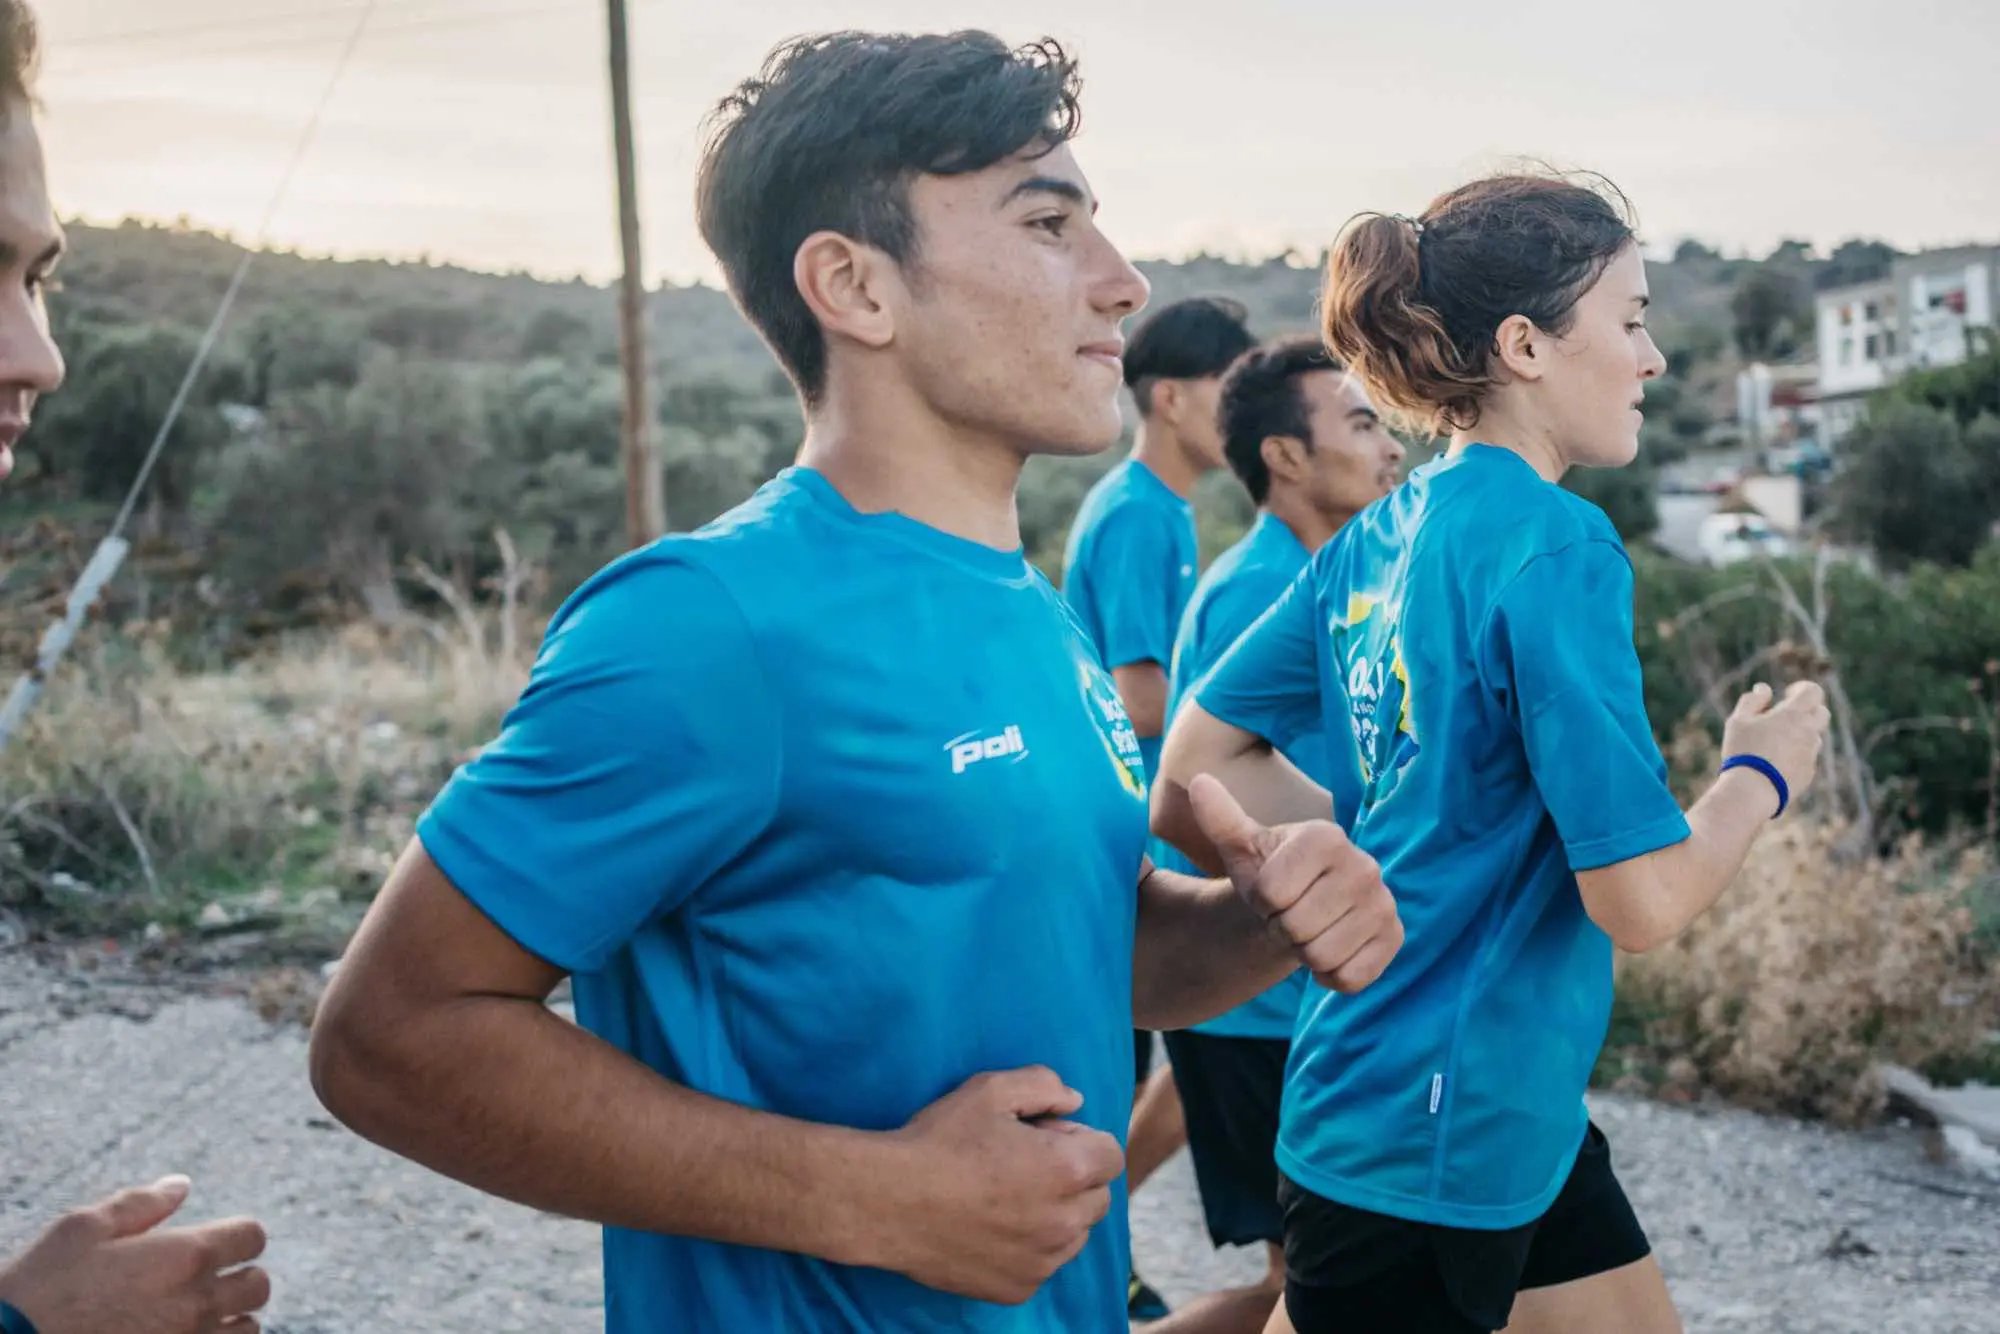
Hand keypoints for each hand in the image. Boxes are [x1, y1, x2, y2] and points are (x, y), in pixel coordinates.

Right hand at [0, 1176, 269, 1333]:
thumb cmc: (43, 1287)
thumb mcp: (82, 1229)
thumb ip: (141, 1204)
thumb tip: (181, 1185)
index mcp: (184, 1256)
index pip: (252, 1236)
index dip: (237, 1236)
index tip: (216, 1242)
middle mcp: (197, 1302)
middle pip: (259, 1285)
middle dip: (239, 1277)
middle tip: (207, 1279)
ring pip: (247, 1328)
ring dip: (231, 1317)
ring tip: (195, 1313)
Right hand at [877, 1067, 1124, 1305]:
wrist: (886, 1202)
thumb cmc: (938, 1141)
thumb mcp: (989, 1090)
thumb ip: (1043, 1084)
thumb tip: (1074, 1101)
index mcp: (1067, 1170)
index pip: (1111, 1155)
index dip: (1079, 1139)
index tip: (1043, 1137)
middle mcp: (1064, 1221)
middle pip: (1097, 1197)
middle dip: (1074, 1178)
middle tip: (1023, 1165)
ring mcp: (1042, 1261)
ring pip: (1074, 1234)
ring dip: (1056, 1215)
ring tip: (1007, 1198)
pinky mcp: (1017, 1288)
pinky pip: (1043, 1265)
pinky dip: (1029, 1248)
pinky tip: (991, 1228)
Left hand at [1187, 773, 1401, 993]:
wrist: (1305, 902)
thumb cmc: (1270, 874)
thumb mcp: (1242, 847)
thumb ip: (1221, 819)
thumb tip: (1198, 782)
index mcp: (1326, 837)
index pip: (1271, 893)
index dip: (1261, 901)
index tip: (1272, 891)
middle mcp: (1365, 866)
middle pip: (1296, 927)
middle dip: (1282, 929)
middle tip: (1290, 913)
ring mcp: (1384, 903)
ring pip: (1321, 956)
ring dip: (1304, 953)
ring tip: (1309, 929)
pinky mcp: (1394, 937)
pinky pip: (1348, 978)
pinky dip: (1330, 976)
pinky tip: (1329, 950)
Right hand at [1721, 681, 1829, 813]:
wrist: (1753, 790)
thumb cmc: (1743, 751)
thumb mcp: (1738, 721)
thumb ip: (1752, 701)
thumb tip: (1764, 689)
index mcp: (1794, 714)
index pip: (1813, 691)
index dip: (1802, 689)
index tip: (1787, 694)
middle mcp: (1809, 732)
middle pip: (1822, 713)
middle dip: (1808, 710)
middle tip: (1786, 717)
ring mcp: (1811, 754)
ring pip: (1814, 737)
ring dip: (1800, 735)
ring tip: (1774, 744)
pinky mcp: (1809, 773)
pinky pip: (1807, 759)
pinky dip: (1796, 756)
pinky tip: (1774, 764)